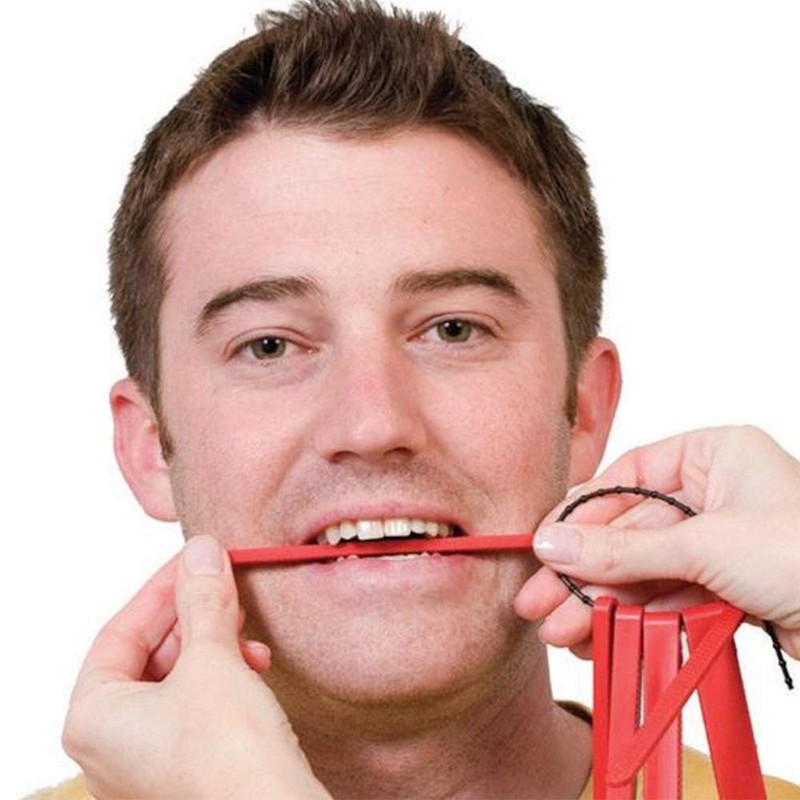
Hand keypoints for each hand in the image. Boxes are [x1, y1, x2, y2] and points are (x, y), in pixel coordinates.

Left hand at [62, 535, 330, 799]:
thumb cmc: (227, 758)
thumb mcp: (213, 660)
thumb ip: (203, 601)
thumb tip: (200, 552)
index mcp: (93, 719)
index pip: (118, 632)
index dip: (161, 589)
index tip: (193, 560)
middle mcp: (111, 746)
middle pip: (148, 655)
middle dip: (193, 618)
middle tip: (224, 586)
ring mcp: (147, 761)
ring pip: (175, 680)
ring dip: (214, 646)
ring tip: (246, 632)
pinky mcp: (185, 769)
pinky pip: (195, 707)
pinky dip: (223, 678)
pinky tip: (255, 666)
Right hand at [515, 426, 799, 660]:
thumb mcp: (704, 545)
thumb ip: (622, 550)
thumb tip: (552, 545)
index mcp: (712, 455)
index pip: (625, 481)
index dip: (578, 519)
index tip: (540, 549)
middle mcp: (711, 493)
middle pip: (627, 532)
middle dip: (581, 573)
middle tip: (537, 603)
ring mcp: (718, 541)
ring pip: (641, 570)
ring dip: (599, 602)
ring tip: (559, 632)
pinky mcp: (725, 585)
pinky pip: (664, 597)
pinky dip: (632, 618)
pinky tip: (597, 636)